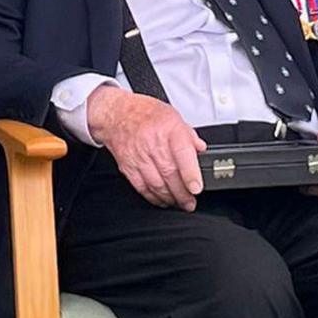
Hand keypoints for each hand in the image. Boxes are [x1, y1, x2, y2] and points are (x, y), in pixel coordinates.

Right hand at [84, 84, 207, 209]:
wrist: (116, 114)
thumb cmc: (145, 113)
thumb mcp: (173, 116)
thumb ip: (189, 135)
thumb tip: (201, 149)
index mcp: (169, 129)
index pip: (182, 154)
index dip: (190, 174)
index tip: (196, 188)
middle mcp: (153, 144)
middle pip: (170, 174)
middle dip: (183, 194)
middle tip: (190, 202)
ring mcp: (139, 156)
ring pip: (156, 184)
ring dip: (169, 198)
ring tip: (178, 203)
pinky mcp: (128, 166)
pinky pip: (142, 187)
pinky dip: (153, 197)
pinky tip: (161, 200)